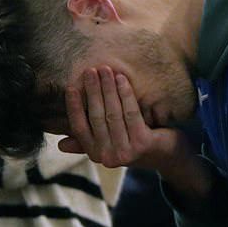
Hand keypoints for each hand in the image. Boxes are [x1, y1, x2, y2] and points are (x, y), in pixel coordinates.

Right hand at [59, 66, 191, 171]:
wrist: (167, 155)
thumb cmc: (135, 144)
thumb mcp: (110, 144)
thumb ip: (87, 143)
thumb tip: (60, 146)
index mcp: (96, 155)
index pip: (79, 128)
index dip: (74, 107)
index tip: (71, 86)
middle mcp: (108, 157)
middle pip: (96, 117)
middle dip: (93, 91)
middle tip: (91, 70)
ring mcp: (125, 151)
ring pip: (113, 113)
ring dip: (108, 88)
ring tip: (105, 70)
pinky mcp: (142, 143)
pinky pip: (131, 112)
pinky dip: (125, 93)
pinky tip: (122, 78)